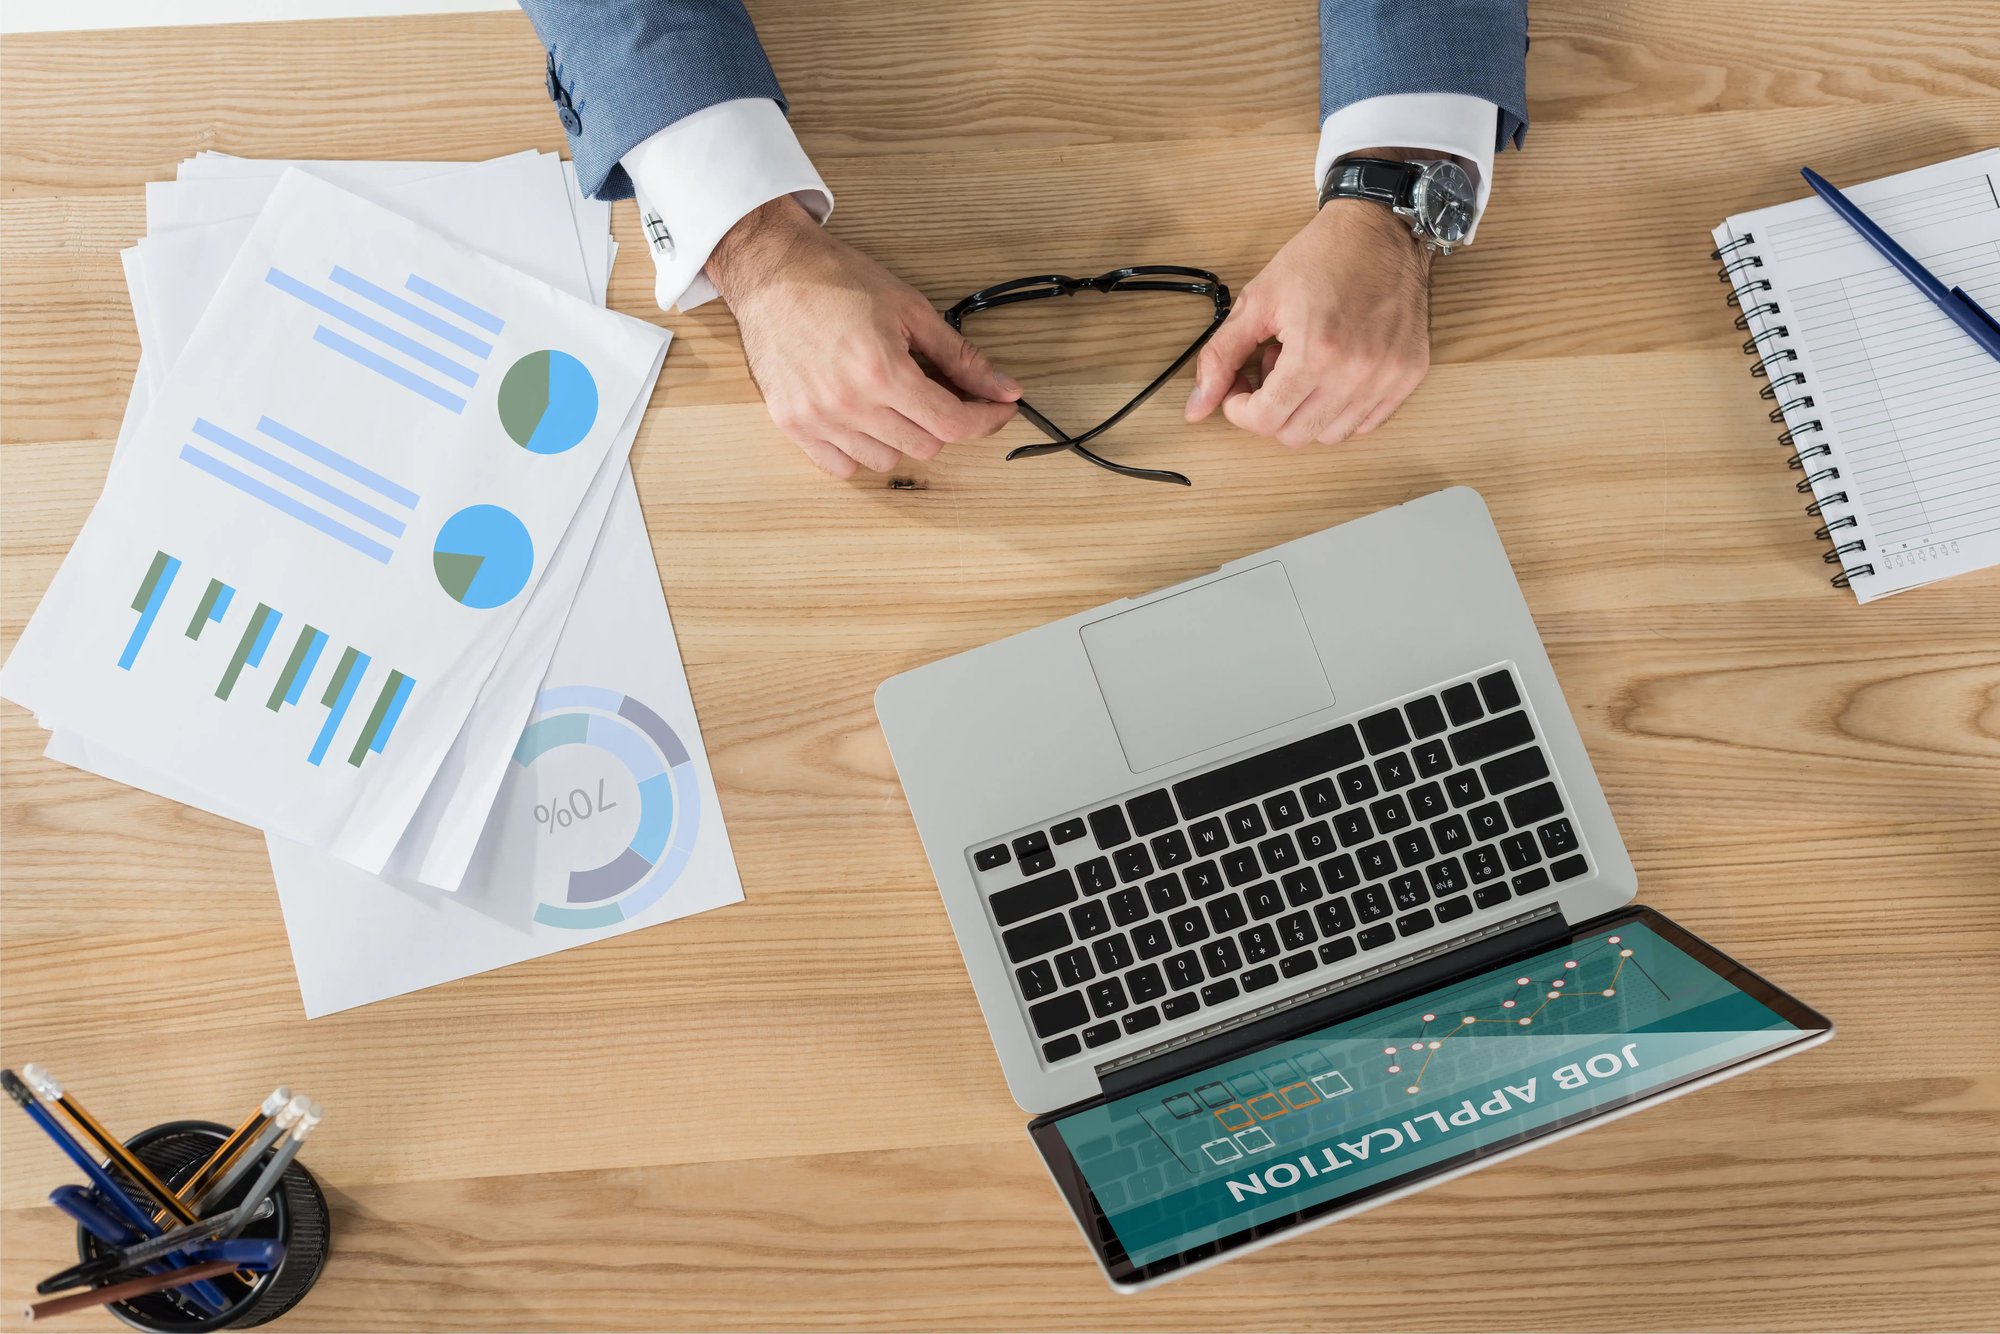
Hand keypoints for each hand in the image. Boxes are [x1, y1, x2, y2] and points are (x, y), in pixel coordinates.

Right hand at [706, 196, 1020, 477]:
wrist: (773, 271)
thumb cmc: (837, 281)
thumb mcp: (911, 310)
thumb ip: (961, 357)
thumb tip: (1005, 389)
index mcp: (882, 370)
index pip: (952, 423)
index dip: (985, 421)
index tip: (996, 410)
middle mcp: (848, 402)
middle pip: (925, 447)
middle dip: (944, 424)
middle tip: (942, 395)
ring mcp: (816, 418)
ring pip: (885, 461)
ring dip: (903, 439)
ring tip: (895, 402)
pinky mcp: (791, 424)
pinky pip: (842, 466)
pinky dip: (861, 451)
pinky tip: (864, 419)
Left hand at [1184, 198, 1431, 446]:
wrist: (1380, 229)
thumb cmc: (1320, 258)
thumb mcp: (1257, 301)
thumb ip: (1220, 358)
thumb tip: (1195, 410)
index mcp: (1316, 352)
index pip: (1264, 421)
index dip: (1240, 409)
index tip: (1240, 386)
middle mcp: (1356, 372)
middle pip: (1295, 435)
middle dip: (1272, 409)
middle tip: (1274, 368)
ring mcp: (1387, 377)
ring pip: (1331, 435)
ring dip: (1307, 410)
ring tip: (1306, 366)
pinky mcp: (1408, 375)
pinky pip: (1367, 423)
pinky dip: (1341, 409)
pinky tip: (1334, 371)